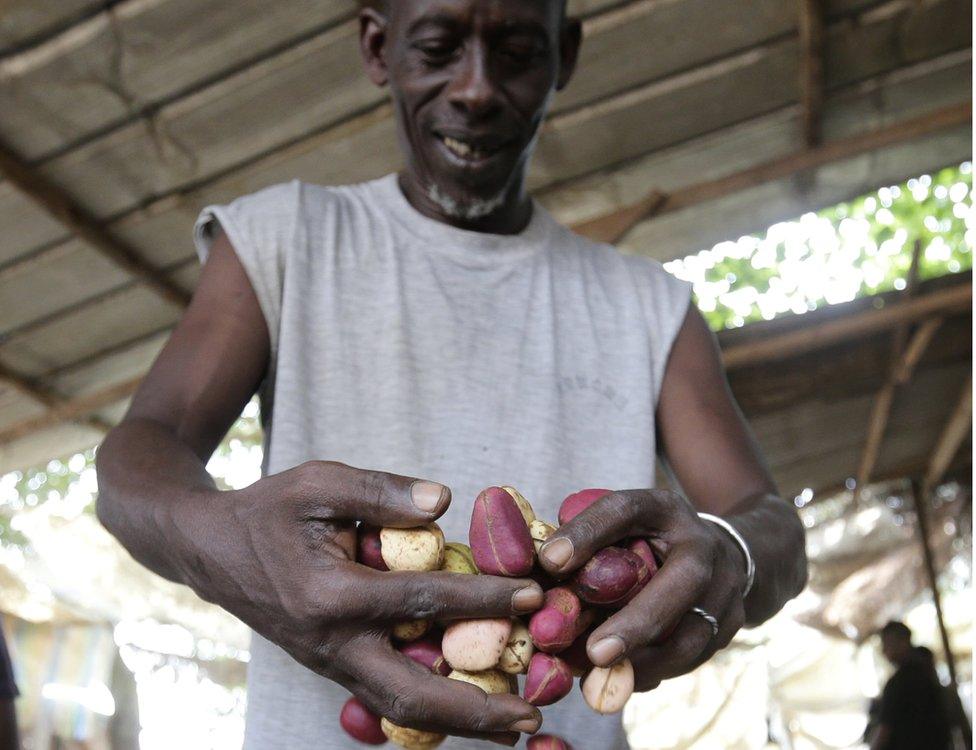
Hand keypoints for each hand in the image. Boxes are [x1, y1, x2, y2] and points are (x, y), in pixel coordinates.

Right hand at [178, 460, 544, 744]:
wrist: (212, 552)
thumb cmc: (268, 511)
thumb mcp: (318, 483)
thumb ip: (380, 490)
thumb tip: (443, 501)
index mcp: (330, 594)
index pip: (421, 600)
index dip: (481, 598)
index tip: (532, 595)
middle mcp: (331, 643)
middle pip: (410, 694)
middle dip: (474, 711)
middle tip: (531, 716)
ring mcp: (330, 662)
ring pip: (398, 707)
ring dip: (457, 721)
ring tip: (513, 725)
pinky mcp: (332, 666)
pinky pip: (384, 695)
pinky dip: (429, 706)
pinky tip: (469, 703)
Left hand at [537, 489, 746, 690]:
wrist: (723, 555)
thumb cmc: (651, 539)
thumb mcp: (624, 523)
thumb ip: (587, 538)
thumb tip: (538, 568)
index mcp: (664, 509)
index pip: (625, 510)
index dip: (588, 533)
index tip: (550, 561)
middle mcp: (702, 545)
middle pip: (682, 581)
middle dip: (638, 621)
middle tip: (596, 652)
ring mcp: (725, 587)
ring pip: (692, 634)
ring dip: (644, 661)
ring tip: (600, 675)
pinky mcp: (731, 625)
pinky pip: (691, 658)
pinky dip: (652, 673)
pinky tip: (619, 680)